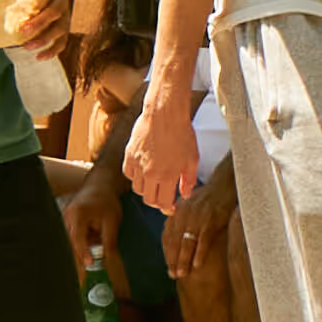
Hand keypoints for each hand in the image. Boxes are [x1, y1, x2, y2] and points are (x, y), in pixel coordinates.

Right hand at [125, 74, 202, 215]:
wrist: (164, 113)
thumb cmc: (181, 132)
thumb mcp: (192, 158)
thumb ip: (188, 179)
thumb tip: (185, 194)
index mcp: (167, 175)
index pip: (162, 203)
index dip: (167, 209)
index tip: (171, 208)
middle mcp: (149, 173)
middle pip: (148, 199)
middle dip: (157, 201)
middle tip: (163, 197)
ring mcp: (137, 164)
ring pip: (137, 188)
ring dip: (146, 190)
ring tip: (155, 183)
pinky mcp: (129, 155)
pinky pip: (128, 174)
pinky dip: (135, 177)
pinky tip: (143, 172)